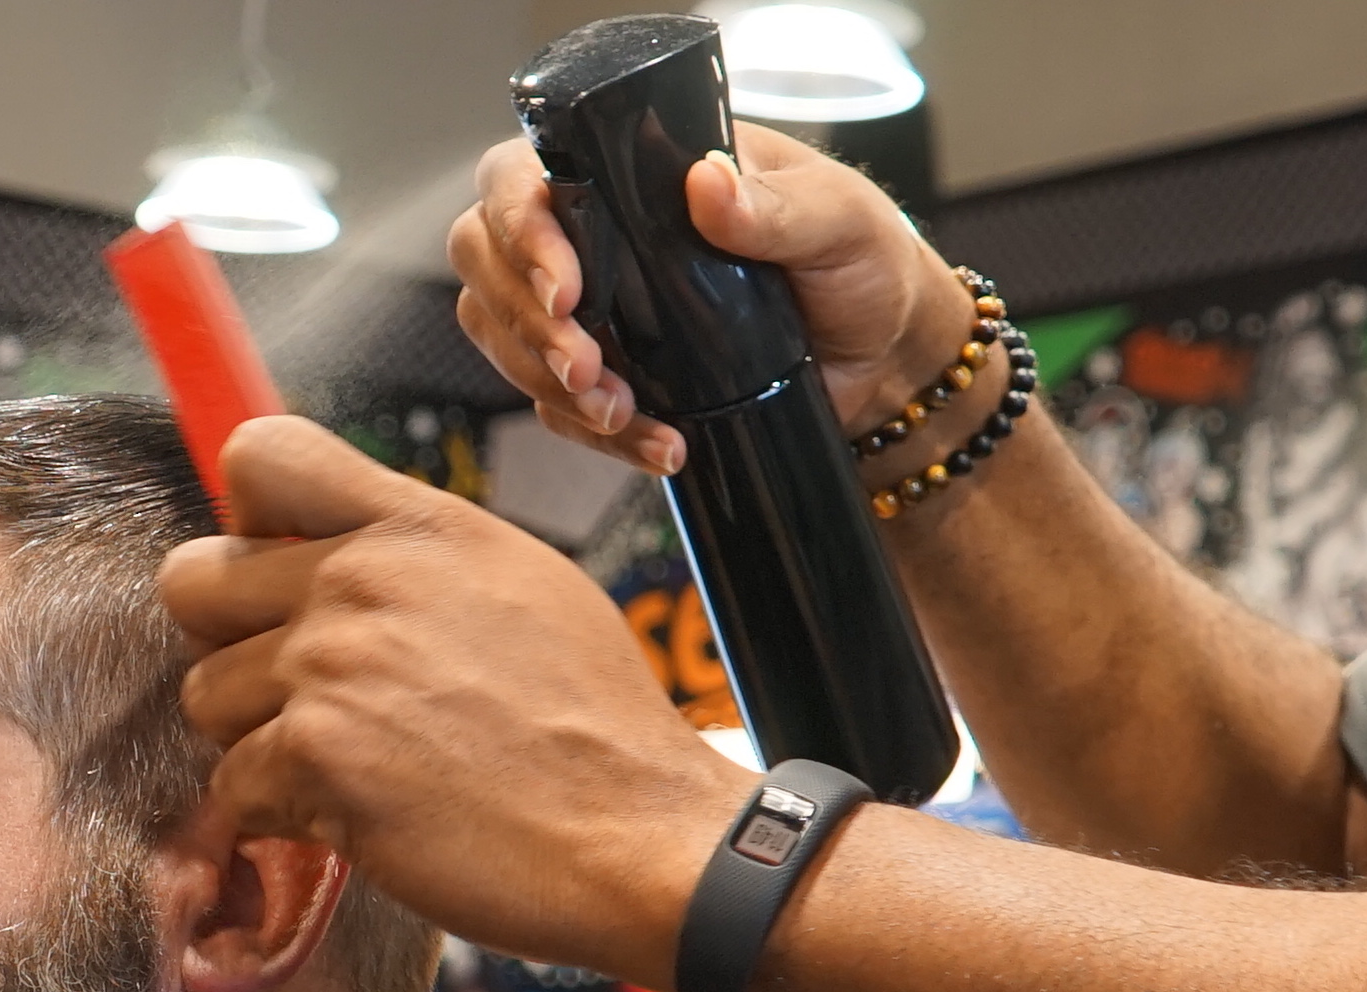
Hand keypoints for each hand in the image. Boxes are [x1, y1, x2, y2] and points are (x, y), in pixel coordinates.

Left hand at [160, 416, 751, 991]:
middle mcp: (361, 580)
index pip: (259, 454)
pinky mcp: (316, 758)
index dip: (244, 515)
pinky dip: (285, 813)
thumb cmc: (593, 726)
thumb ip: (415, 556)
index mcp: (414, 524)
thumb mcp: (520, 583)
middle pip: (190, 578)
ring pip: (206, 694)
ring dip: (260, 740)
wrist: (635, 833)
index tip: (271, 564)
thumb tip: (333, 554)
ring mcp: (330, 667)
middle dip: (225, 639)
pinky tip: (362, 814)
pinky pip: (234, 784)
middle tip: (291, 686)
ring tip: (352, 762)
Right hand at [447, 123, 976, 471]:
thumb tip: (709, 185)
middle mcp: (594, 233)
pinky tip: (659, 445)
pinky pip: (557, 409)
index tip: (567, 287)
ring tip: (619, 411)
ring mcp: (591, 308)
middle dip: (525, 323)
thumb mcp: (836, 221)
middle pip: (485, 260)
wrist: (881, 361)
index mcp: (633, 172)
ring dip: (549, 385)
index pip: (522, 177)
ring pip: (504, 339)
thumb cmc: (862, 265)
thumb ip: (774, 206)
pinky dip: (596, 436)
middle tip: (586, 366)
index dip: (521, 230)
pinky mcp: (606, 376)